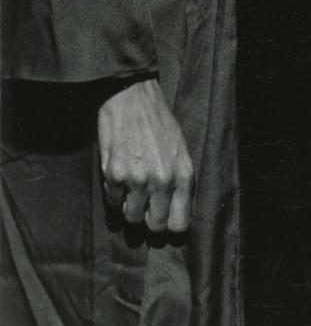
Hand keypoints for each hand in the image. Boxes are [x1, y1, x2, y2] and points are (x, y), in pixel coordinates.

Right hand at [97, 79, 193, 233]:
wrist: (132, 100)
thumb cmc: (159, 124)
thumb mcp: (180, 150)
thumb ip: (180, 181)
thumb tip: (176, 213)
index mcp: (183, 174)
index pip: (180, 223)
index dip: (171, 225)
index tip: (164, 220)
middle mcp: (163, 181)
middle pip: (155, 225)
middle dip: (149, 219)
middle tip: (145, 206)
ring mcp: (138, 180)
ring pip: (132, 217)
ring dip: (130, 207)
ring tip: (132, 188)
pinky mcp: (114, 176)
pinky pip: (113, 202)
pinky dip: (115, 194)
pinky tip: (119, 175)